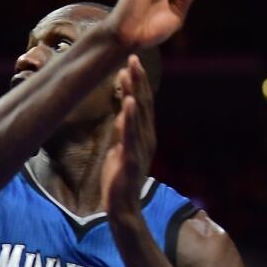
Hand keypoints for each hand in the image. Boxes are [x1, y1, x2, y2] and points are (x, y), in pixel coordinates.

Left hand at [101, 56, 155, 221]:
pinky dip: (129, 118)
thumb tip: (123, 105)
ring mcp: (139, 149)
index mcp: (143, 135)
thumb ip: (123, 127)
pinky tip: (126, 103)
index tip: (132, 60)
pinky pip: (130, 136)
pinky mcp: (130, 160)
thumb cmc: (120, 178)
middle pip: (142, 104)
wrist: (122, 209)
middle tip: (132, 56)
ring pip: (138, 116)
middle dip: (137, 80)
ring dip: (133, 92)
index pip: (142, 103)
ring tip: (129, 72)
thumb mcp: (120, 147)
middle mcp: (146, 139)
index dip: (138, 82)